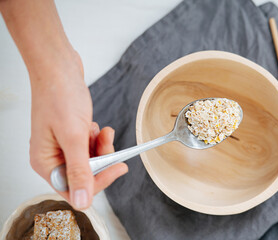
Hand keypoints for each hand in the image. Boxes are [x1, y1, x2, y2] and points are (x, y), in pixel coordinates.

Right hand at [29, 52, 127, 209]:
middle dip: (101, 161)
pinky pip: (89, 146)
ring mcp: (62, 145)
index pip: (73, 188)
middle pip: (84, 175)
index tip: (118, 168)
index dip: (97, 182)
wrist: (59, 67)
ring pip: (90, 160)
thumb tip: (82, 202)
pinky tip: (95, 126)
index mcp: (45, 162)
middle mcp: (52, 157)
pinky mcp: (71, 135)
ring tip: (102, 131)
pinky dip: (97, 139)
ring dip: (100, 148)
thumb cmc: (59, 95)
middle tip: (111, 146)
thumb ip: (79, 170)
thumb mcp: (73, 136)